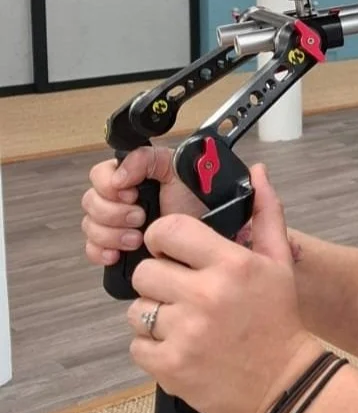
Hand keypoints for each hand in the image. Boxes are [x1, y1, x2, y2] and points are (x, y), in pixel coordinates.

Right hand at [82, 145, 204, 267]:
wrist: (211, 229)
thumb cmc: (199, 198)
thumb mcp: (177, 168)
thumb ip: (148, 158)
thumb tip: (119, 175)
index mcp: (132, 175)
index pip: (99, 174)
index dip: (109, 186)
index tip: (130, 194)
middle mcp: (121, 198)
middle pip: (91, 202)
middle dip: (114, 213)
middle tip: (139, 217)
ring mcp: (117, 223)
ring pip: (90, 226)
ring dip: (111, 234)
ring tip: (137, 239)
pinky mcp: (117, 246)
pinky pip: (92, 249)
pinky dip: (101, 251)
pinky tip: (118, 254)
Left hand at [127, 164, 322, 412]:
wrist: (286, 383)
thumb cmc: (279, 318)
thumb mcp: (279, 262)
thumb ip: (266, 213)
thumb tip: (259, 172)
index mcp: (231, 263)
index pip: (167, 231)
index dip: (163, 240)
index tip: (173, 252)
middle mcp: (206, 295)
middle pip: (144, 272)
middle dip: (159, 281)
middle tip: (182, 293)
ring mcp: (186, 333)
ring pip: (137, 310)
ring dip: (155, 316)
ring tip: (184, 324)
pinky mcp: (171, 367)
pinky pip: (137, 346)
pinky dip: (154, 349)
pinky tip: (181, 348)